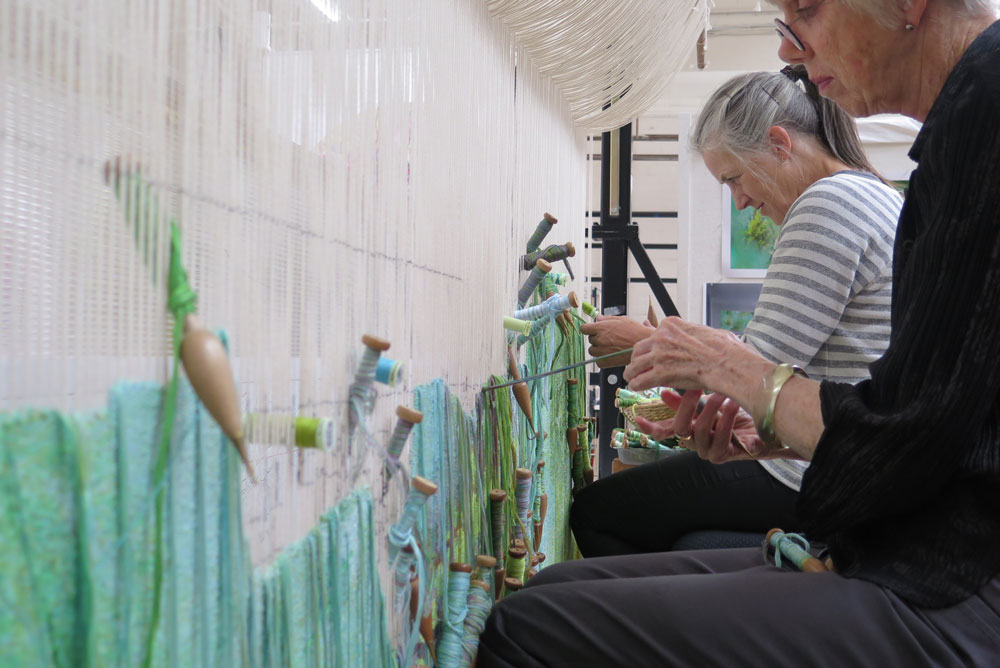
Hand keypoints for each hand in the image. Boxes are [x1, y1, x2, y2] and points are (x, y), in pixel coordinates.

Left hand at [579, 315, 652, 367]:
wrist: (644, 345)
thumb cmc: (635, 331)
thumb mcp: (622, 319)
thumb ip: (607, 319)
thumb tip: (597, 318)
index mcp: (601, 328)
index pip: (584, 328)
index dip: (588, 329)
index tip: (591, 330)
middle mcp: (600, 339)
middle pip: (590, 339)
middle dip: (597, 338)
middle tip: (608, 338)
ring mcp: (602, 351)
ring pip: (592, 351)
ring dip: (598, 349)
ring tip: (610, 347)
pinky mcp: (606, 361)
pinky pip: (597, 361)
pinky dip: (602, 359)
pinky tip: (610, 354)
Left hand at [623, 317, 743, 390]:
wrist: (726, 363)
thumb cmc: (724, 349)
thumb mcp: (707, 331)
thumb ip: (697, 333)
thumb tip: (707, 336)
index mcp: (671, 325)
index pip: (653, 335)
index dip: (651, 347)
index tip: (651, 353)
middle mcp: (661, 337)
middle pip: (639, 348)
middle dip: (638, 358)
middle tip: (637, 366)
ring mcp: (659, 354)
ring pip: (636, 364)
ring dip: (632, 372)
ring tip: (630, 378)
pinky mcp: (659, 373)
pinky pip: (640, 380)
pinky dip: (636, 385)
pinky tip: (636, 388)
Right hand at [636, 389, 801, 463]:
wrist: (764, 429)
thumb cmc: (734, 415)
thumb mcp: (707, 404)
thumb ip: (686, 402)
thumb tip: (663, 391)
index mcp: (688, 432)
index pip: (662, 433)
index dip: (649, 427)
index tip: (637, 416)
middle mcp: (695, 445)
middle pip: (680, 428)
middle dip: (688, 405)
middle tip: (697, 386)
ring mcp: (708, 452)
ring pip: (701, 430)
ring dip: (712, 409)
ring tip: (722, 393)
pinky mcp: (725, 456)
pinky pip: (721, 438)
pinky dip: (727, 419)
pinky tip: (733, 405)